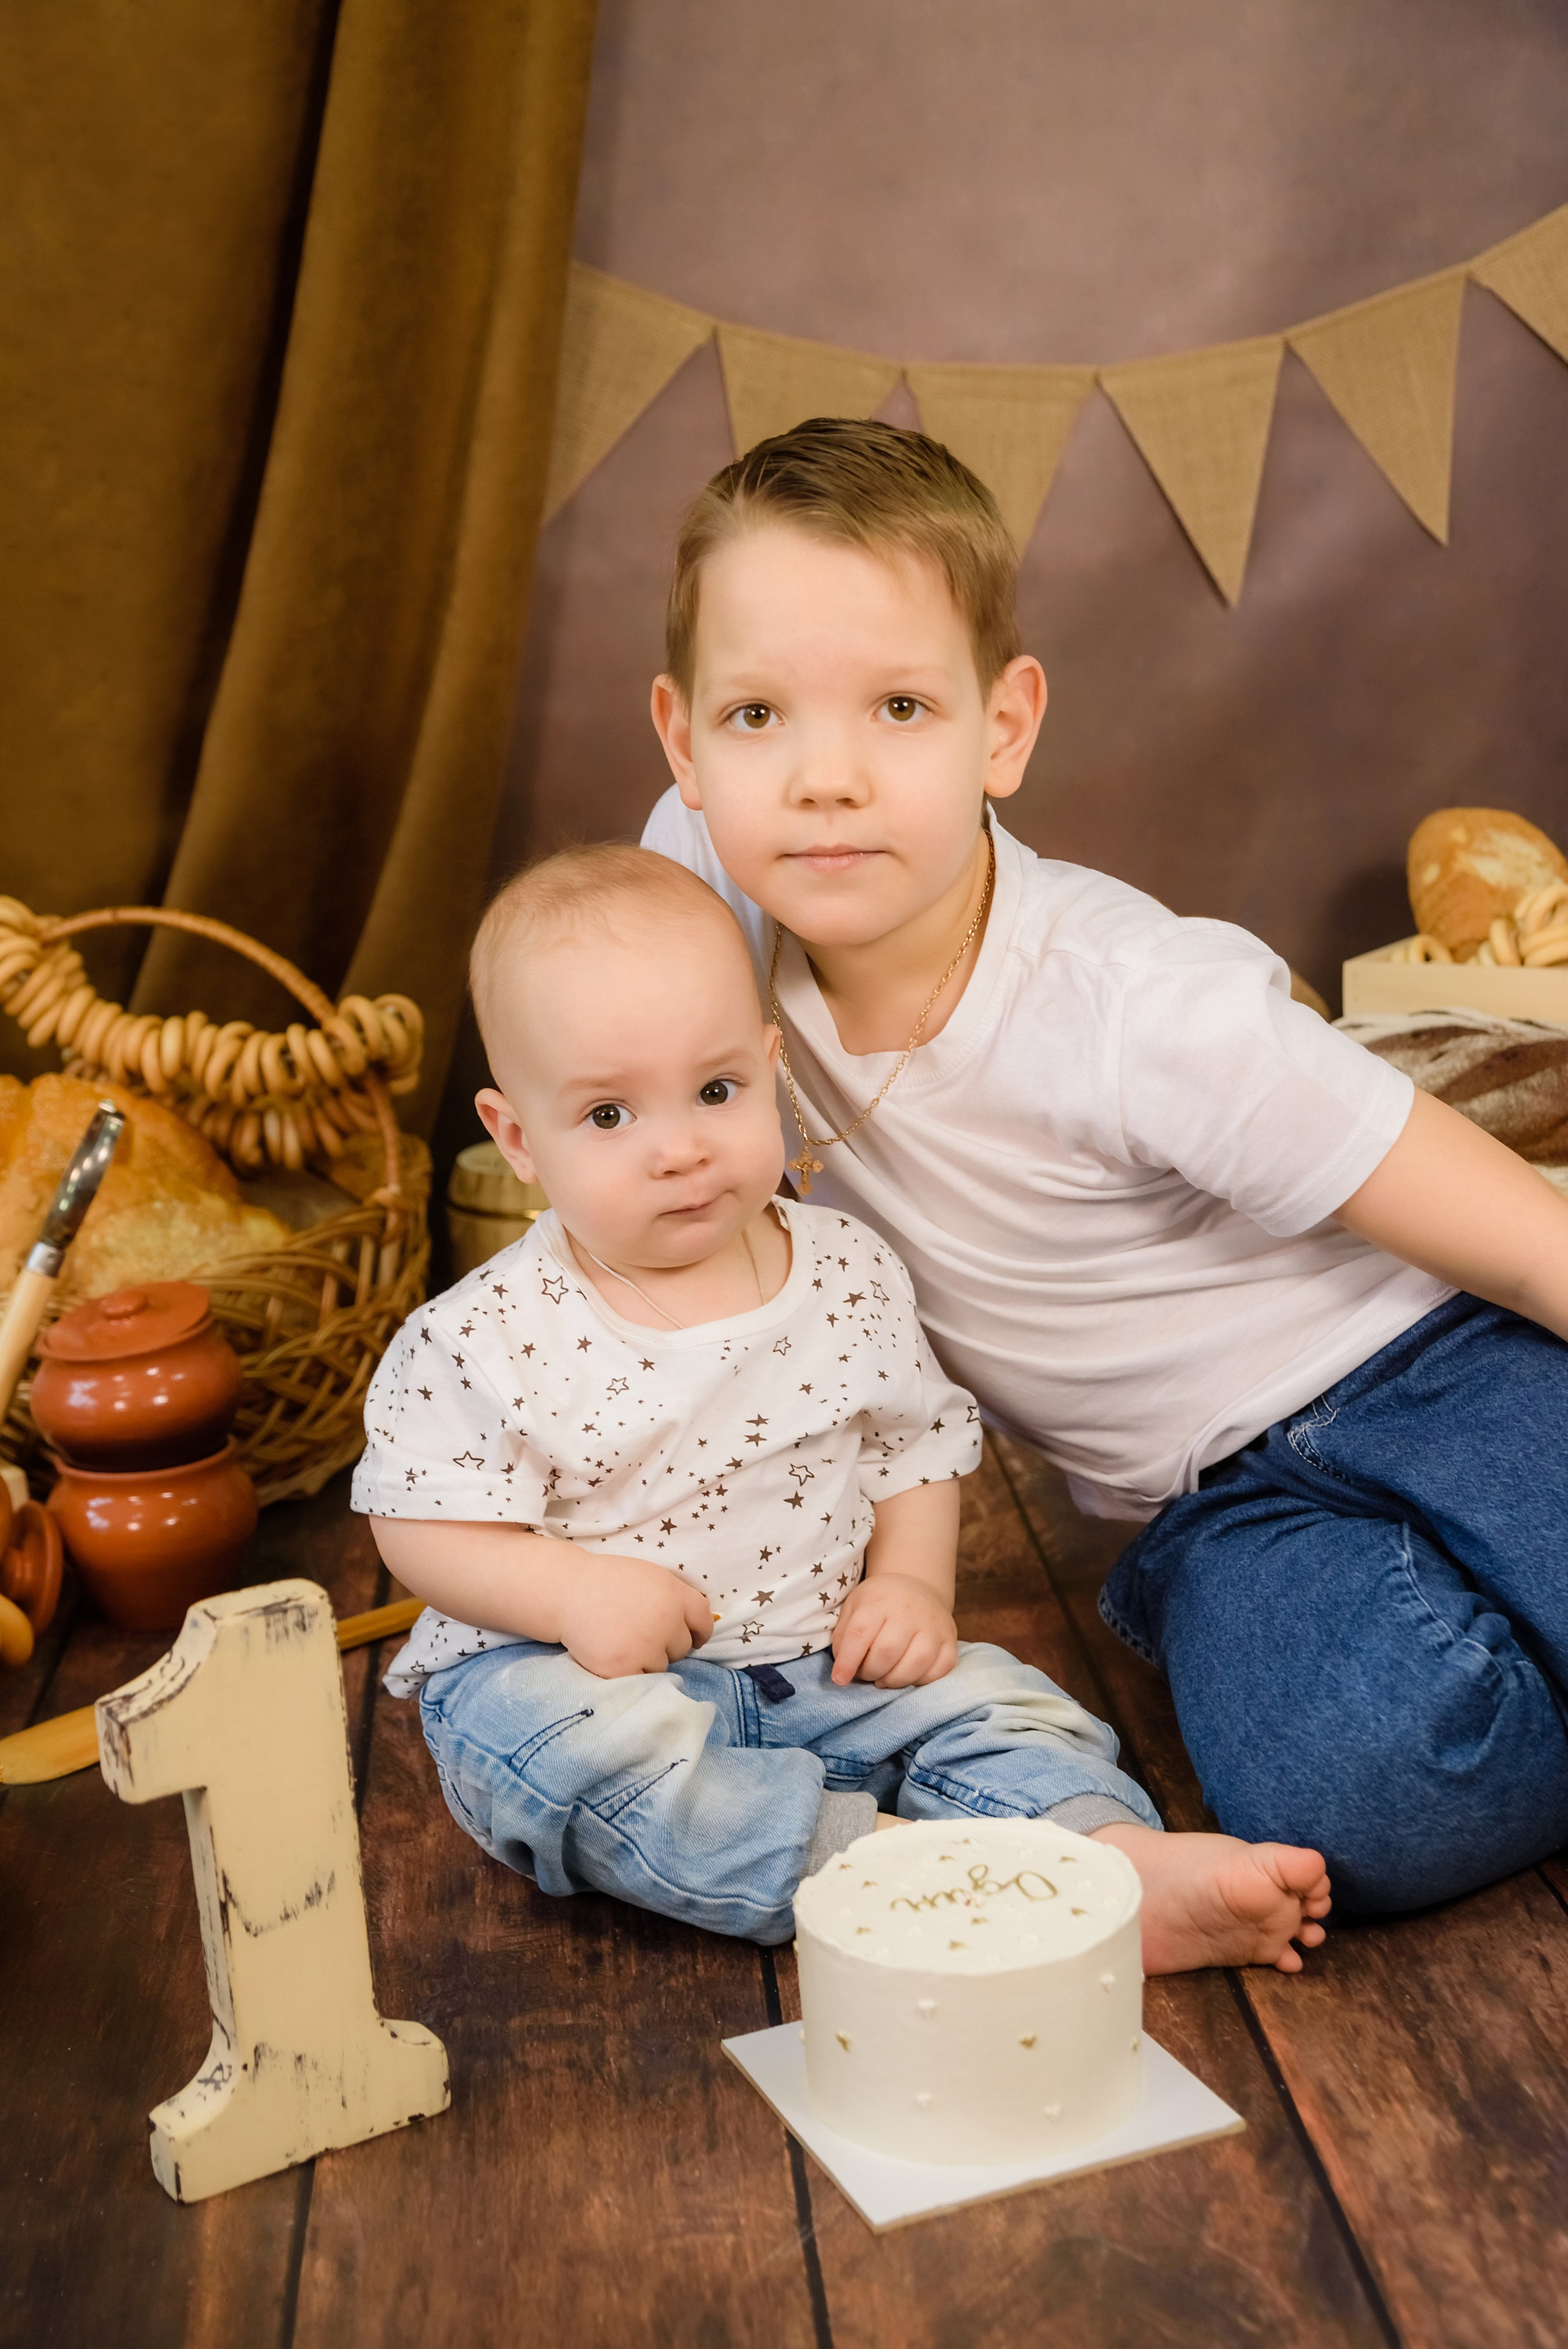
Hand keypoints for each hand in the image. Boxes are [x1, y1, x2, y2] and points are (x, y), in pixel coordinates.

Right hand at [554, 1552, 713, 1677]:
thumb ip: (675, 1598)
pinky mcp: (625, 1668)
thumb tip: (697, 1626)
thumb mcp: (650, 1577)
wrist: (567, 1592)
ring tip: (622, 1640)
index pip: (703, 1620)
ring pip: (661, 1666)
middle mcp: (666, 1621)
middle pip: (682, 1647)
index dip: (699, 1632)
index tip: (693, 1639)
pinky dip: (629, 1671)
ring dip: (647, 1659)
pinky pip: (641, 1679)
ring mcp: (646, 1646)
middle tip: (639, 1633)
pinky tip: (614, 1653)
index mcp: (674, 1594)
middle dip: (665, 1644)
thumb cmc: (608, 1582)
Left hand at [831, 1572, 957, 1687]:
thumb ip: (843, 1638)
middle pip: (888, 1652)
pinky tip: (909, 1676)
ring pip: (916, 1663)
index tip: (840, 1679)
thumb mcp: (854, 1608)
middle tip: (866, 1674)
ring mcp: (934, 1625)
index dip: (848, 1661)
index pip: (860, 1633)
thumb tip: (843, 1672)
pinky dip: (922, 1681)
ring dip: (895, 1680)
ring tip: (884, 1679)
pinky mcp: (950, 1639)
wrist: (915, 1586)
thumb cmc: (879, 1602)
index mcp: (879, 1600)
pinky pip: (941, 1669)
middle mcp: (909, 1611)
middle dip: (871, 1672)